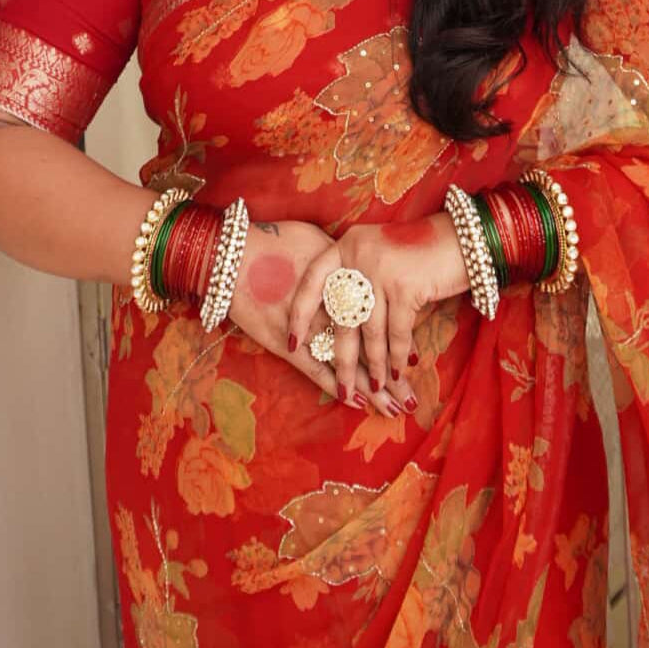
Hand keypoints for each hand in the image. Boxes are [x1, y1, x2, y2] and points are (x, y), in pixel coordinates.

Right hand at [227, 218, 412, 417]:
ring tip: (397, 407)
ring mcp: (310, 327)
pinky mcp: (286, 343)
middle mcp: (332, 305)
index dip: (401, 333)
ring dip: (372, 386)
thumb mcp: (315, 240)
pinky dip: (335, 384)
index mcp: (344, 279)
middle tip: (413, 394)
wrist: (230, 253)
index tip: (418, 353)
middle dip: (391, 371)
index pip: (380, 312)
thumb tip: (364, 266)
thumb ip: (342, 258)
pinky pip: (316, 369)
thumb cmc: (271, 240)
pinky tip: (357, 403)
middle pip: (370, 343)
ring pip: (349, 362)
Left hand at [287, 213, 469, 403]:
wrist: (464, 238)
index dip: (301, 313)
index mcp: (347, 244)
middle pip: (342, 315)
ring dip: (374, 364)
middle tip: (342, 388)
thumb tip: (344, 324)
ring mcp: (380, 270)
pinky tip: (399, 371)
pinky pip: (396, 332)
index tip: (294, 342)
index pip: (313, 281)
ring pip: (369, 329)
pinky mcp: (404, 287)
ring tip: (375, 388)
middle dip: (343, 357)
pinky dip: (398, 354)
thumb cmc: (422, 251)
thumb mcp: (381, 254)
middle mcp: (358, 254)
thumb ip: (360, 278)